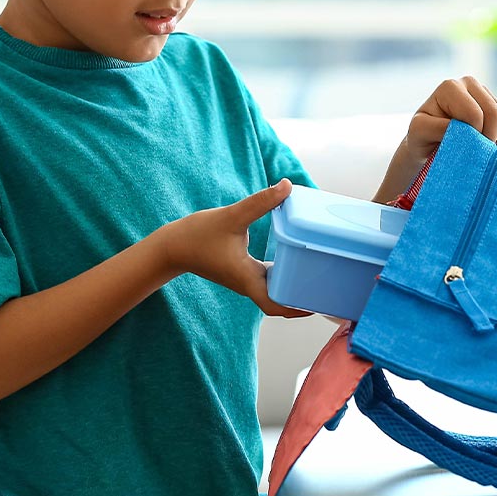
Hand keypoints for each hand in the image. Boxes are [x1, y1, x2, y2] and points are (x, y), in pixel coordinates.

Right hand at [156, 178, 311, 317]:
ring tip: (316, 274)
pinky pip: (266, 278)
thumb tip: (286, 186)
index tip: (316, 304)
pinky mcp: (241, 270)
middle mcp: (247, 283)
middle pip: (279, 300)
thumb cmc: (196, 236)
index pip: (274, 305)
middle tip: (324, 287)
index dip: (296, 309)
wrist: (172, 246)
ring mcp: (244, 278)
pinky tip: (292, 257)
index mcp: (247, 278)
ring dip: (292, 286)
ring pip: (273, 289)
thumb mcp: (231, 216)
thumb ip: (260, 202)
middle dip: (301, 298)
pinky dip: (281, 274)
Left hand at [372, 77, 496, 202]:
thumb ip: (437, 128)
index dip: (473, 135)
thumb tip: (462, 128)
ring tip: (482, 151)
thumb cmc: (421, 137)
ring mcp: (484, 92)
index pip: (474, 114)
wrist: (429, 142)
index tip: (461, 148)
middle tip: (476, 153)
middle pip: (494, 113)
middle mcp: (469, 83)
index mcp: (450, 86)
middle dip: (488, 137)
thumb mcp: (419, 133)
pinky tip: (488, 145)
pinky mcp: (495, 104)